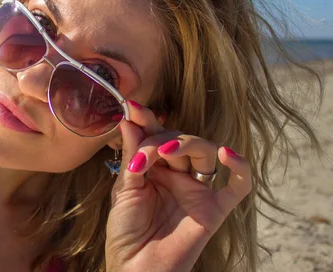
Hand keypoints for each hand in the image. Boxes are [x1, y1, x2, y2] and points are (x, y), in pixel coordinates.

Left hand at [105, 101, 251, 271]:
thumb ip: (132, 155)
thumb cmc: (125, 231)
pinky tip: (227, 154)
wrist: (135, 268)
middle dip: (160, 140)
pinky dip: (239, 168)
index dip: (148, 120)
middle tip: (142, 156)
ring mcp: (198, 190)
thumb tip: (129, 119)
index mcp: (154, 168)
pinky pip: (237, 187)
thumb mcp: (124, 188)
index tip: (133, 107)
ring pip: (206, 152)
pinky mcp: (214, 210)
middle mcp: (178, 175)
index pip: (156, 135)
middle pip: (180, 140)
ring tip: (165, 154)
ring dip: (187, 144)